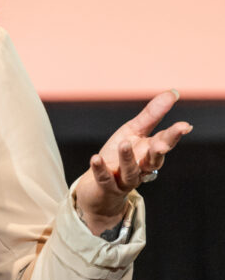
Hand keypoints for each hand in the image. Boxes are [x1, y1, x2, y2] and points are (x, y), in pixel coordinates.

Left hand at [74, 89, 191, 235]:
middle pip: (154, 160)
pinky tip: (95, 158)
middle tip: (162, 144)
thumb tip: (173, 92)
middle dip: (159, 152)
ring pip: (130, 171)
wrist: (98, 187)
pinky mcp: (107, 187)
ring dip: (128, 159)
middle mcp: (141, 167)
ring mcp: (124, 179)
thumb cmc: (118, 155)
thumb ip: (152, 114)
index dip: (174, 134)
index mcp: (149, 151)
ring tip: (124, 144)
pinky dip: (100, 169)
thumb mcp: (133, 131)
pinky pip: (104, 179)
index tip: (185, 126)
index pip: (165, 142)